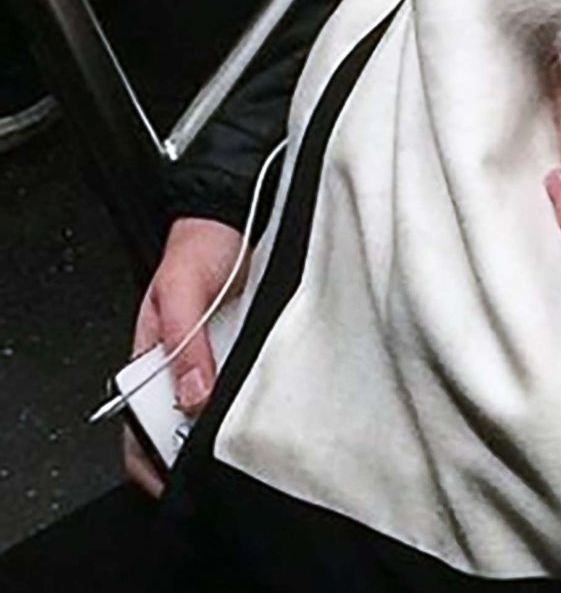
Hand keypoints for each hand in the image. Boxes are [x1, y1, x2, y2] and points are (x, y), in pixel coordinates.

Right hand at [123, 216, 244, 496]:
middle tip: (232, 453)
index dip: (155, 459)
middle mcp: (187, 366)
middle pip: (189, 424)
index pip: (141, 427)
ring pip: (229, 407)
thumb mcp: (181, 292)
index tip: (177, 478)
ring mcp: (221, 361)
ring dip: (242, 421)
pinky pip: (259, 381)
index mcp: (152, 359)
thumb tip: (192, 394)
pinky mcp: (252, 350)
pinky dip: (268, 393)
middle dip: (206, 444)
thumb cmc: (197, 250)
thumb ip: (184, 343)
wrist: (234, 220)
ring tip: (261, 431)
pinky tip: (281, 401)